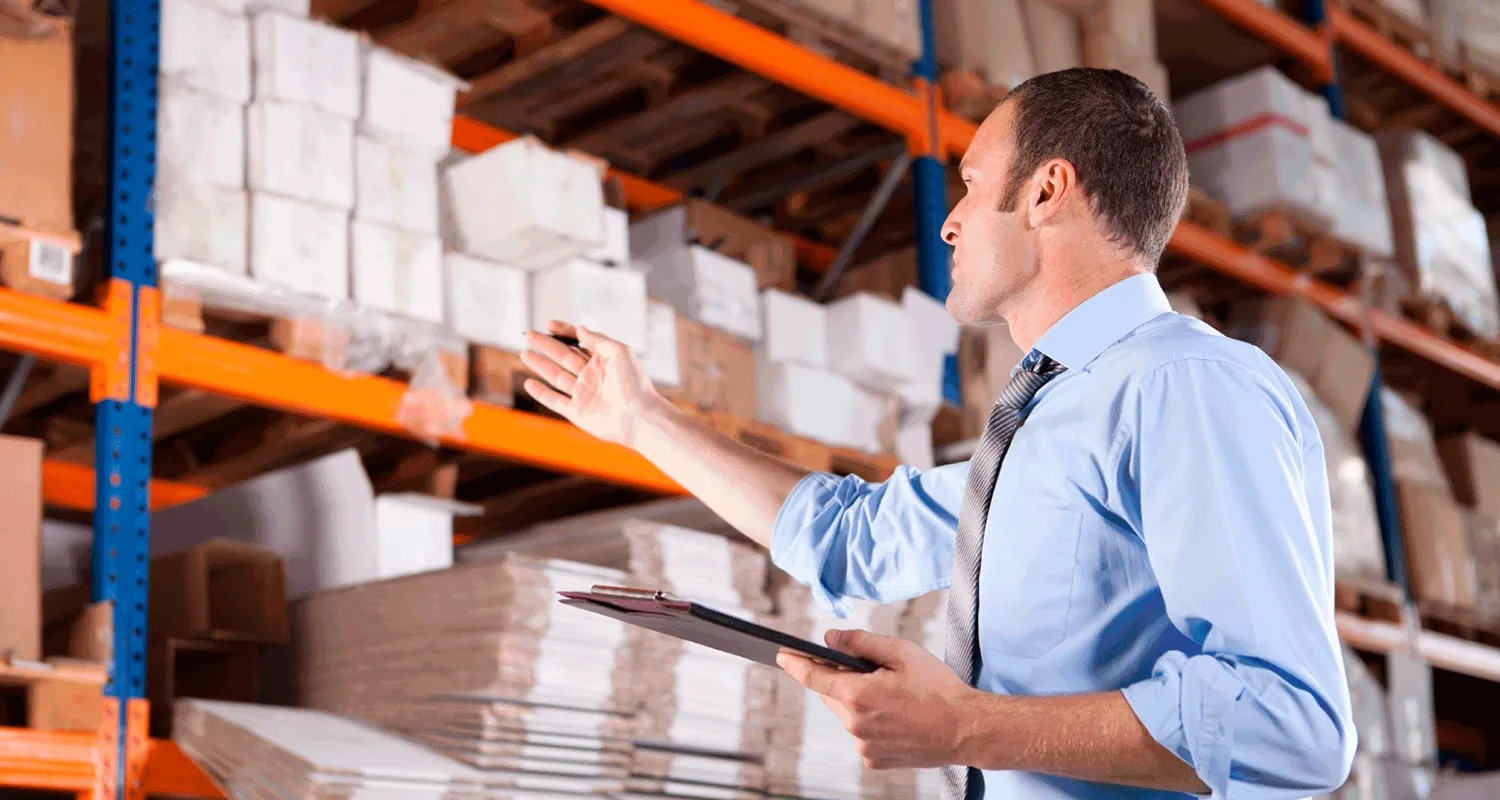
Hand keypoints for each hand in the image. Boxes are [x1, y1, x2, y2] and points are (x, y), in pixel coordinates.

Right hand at [520, 320, 665, 446]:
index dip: (565, 332)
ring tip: (524, 353)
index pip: (579, 342)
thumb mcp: (620, 351)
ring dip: (540, 365)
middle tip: (528, 335)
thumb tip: (580, 327)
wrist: (638, 417)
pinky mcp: (577, 412)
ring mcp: (583, 394)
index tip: (549, 324)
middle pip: (563, 357)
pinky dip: (542, 393)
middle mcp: (591, 376)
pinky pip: (555, 401)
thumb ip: (598, 339)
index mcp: (603, 361)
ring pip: (556, 376)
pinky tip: (529, 383)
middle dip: (545, 345)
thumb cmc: (634, 383)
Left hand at [777, 629, 978, 769]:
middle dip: (841, 679)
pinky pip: (860, 733)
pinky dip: (869, 721)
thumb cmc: (938, 688)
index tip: (782, 655)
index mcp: (858, 695)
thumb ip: (859, 643)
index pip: (813, 677)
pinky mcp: (874, 759)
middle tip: (871, 670)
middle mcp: (855, 724)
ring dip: (858, 701)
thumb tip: (831, 639)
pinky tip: (895, 715)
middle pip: (831, 694)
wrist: (966, 729)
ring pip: (846, 714)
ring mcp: (863, 745)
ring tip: (892, 695)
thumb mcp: (900, 652)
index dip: (795, 664)